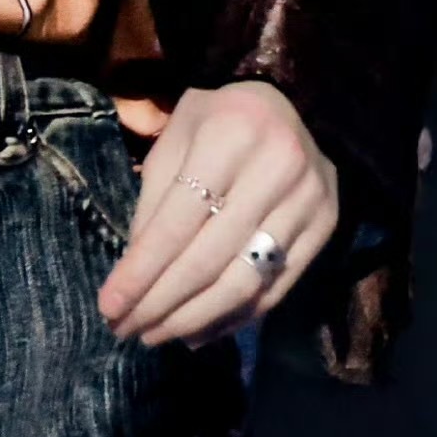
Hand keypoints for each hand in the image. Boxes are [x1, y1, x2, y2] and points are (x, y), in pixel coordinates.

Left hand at [96, 80, 338, 349]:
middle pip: (209, 258)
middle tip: (128, 330)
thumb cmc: (218, 117)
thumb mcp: (176, 138)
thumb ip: (154, 200)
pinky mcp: (327, 227)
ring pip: (245, 281)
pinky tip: (201, 330)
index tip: (109, 307)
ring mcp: (309, 201)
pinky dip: (235, 316)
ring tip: (159, 335)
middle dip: (163, 303)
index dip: (141, 271)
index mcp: (229, 135)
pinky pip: (276, 288)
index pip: (177, 222)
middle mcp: (276, 168)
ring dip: (196, 318)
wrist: (290, 102)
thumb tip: (135, 275)